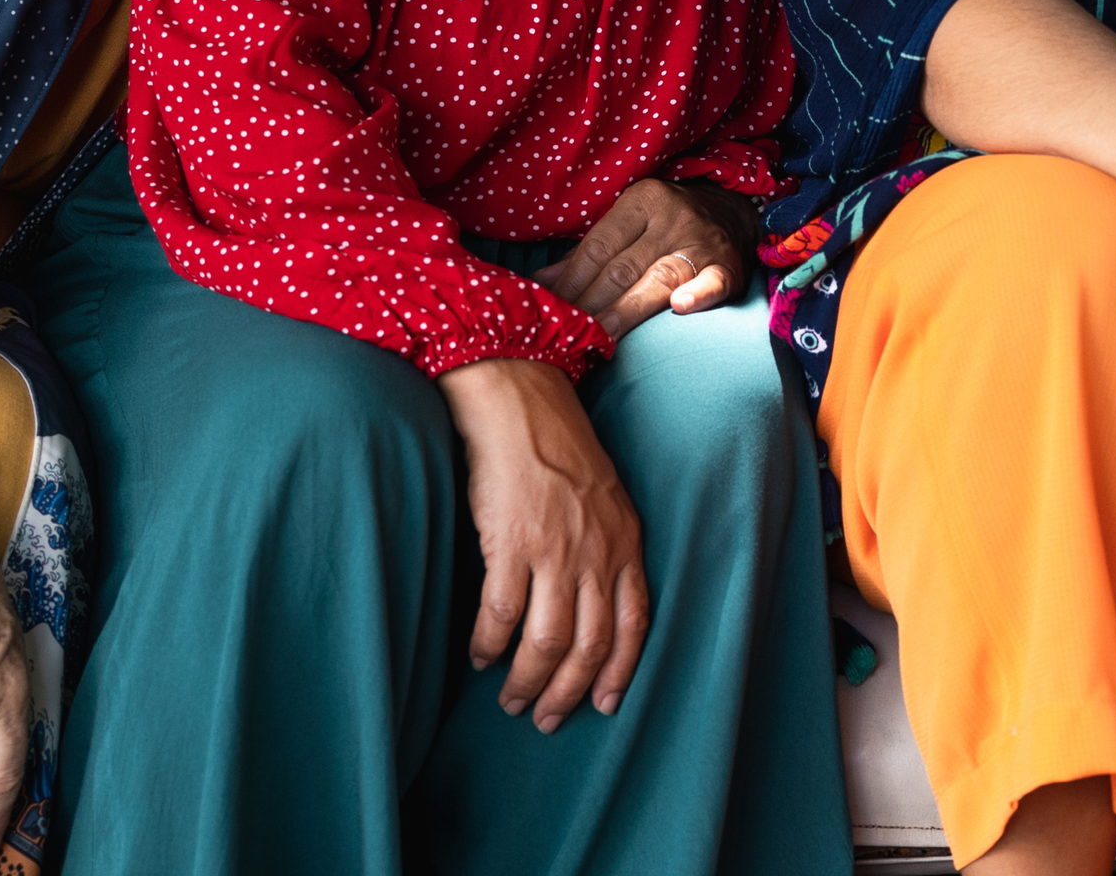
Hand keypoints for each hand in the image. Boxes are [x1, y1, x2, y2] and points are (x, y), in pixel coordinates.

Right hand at [437, 358, 648, 731]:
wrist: (518, 398)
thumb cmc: (555, 444)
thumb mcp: (602, 495)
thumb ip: (604, 544)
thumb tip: (588, 600)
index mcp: (625, 538)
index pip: (635, 622)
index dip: (619, 670)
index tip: (605, 704)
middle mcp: (597, 550)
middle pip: (590, 645)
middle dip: (568, 692)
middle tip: (545, 717)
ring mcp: (556, 550)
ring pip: (547, 643)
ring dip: (527, 681)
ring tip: (510, 698)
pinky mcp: (512, 544)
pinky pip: (501, 617)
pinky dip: (489, 645)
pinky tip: (480, 656)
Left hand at [536, 177, 751, 341]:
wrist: (734, 211)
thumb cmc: (667, 223)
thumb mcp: (630, 223)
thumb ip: (588, 253)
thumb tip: (541, 284)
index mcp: (643, 201)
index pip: (599, 246)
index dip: (572, 282)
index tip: (551, 311)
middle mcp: (672, 219)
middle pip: (623, 267)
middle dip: (591, 303)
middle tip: (567, 333)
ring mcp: (702, 243)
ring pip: (659, 278)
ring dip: (627, 310)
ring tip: (601, 336)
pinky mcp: (729, 267)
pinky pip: (713, 281)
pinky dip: (698, 294)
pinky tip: (680, 307)